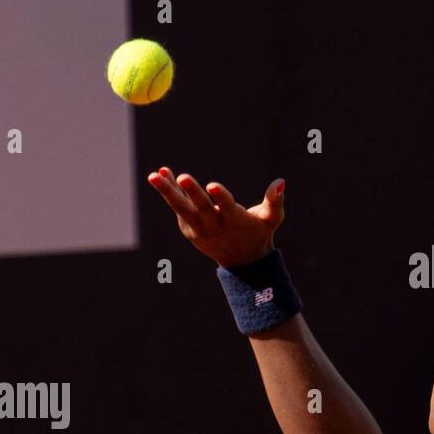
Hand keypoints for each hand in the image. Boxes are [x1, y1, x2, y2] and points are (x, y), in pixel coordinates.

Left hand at [147, 167, 284, 268]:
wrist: (241, 261)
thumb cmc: (259, 232)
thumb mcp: (272, 219)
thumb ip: (275, 201)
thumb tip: (280, 181)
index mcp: (234, 220)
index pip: (226, 207)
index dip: (220, 196)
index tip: (212, 185)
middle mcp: (214, 225)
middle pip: (199, 207)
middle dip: (190, 192)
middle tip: (183, 177)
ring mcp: (198, 228)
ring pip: (181, 208)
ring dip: (167, 191)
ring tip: (153, 175)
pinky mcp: (188, 229)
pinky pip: (178, 207)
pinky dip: (170, 191)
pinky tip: (161, 173)